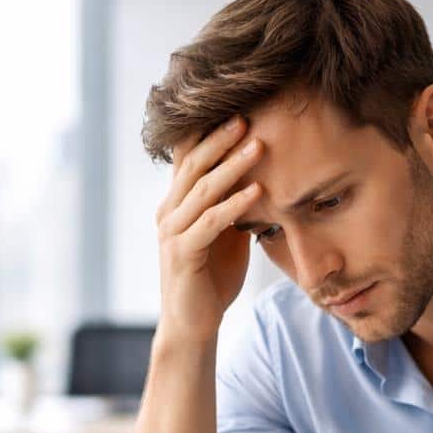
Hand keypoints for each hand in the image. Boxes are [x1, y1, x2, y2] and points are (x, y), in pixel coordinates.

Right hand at [154, 116, 265, 344]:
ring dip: (232, 166)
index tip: (238, 109)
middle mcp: (168, 212)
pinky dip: (234, 205)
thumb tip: (263, 175)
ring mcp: (172, 233)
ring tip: (259, 146)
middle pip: (193, 165)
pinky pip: (210, 223)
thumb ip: (234, 205)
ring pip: (202, 190)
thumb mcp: (226, 233)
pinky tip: (257, 191)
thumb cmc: (212, 277)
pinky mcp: (182, 255)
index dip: (208, 132)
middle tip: (248, 116)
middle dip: (221, 139)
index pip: (188, 157)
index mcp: (176, 203)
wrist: (193, 324)